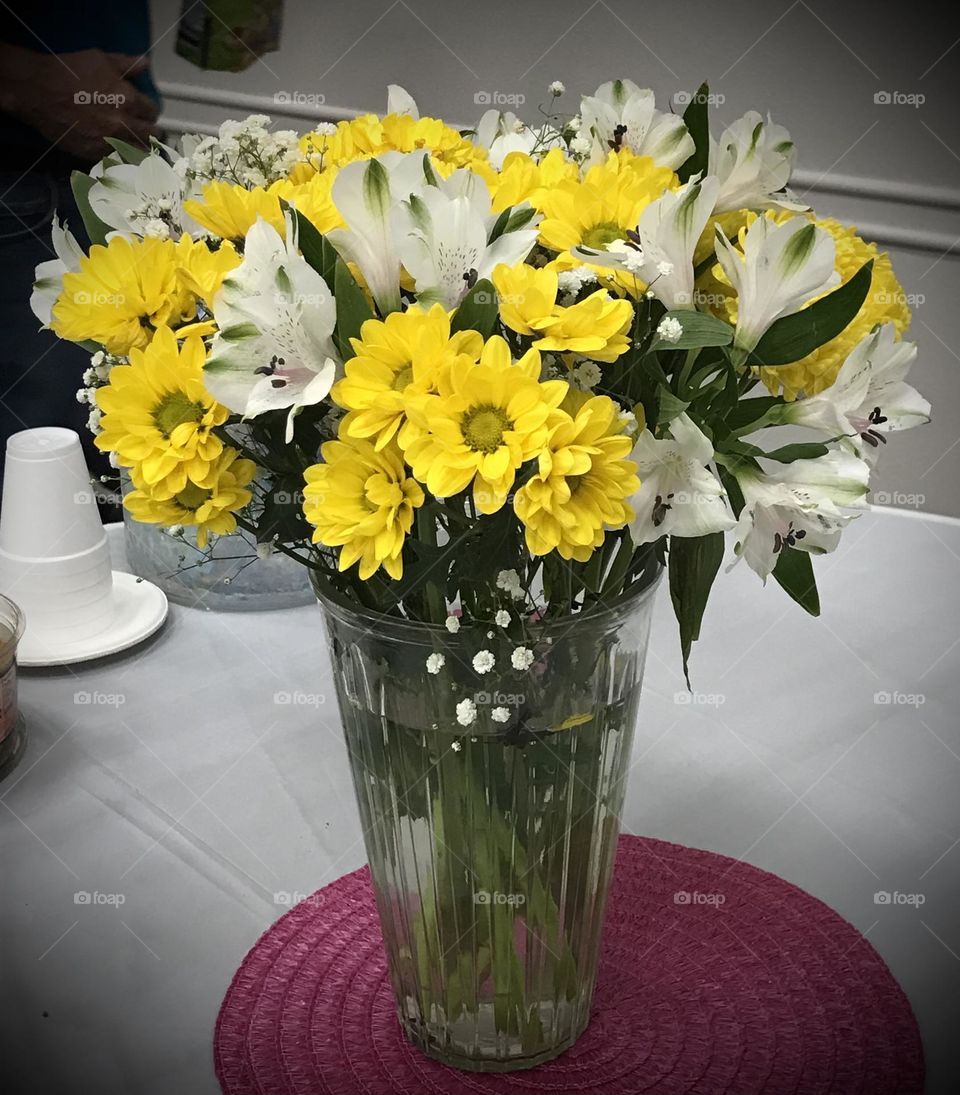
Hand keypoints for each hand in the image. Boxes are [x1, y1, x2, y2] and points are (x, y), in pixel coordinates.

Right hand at [0, 45, 159, 161]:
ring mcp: (109, 141)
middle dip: (151, 132)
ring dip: (139, 147)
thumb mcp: (100, 59)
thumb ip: (127, 65)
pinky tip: (117, 150)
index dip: (149, 111)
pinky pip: (116, 159)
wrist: (39, 90)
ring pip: (137, 152)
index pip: (151, 112)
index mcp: (129, 100)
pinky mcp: (94, 153)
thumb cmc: (68, 72)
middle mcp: (124, 124)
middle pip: (151, 136)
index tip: (145, 112)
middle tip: (146, 131)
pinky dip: (119, 155)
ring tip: (136, 143)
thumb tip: (145, 64)